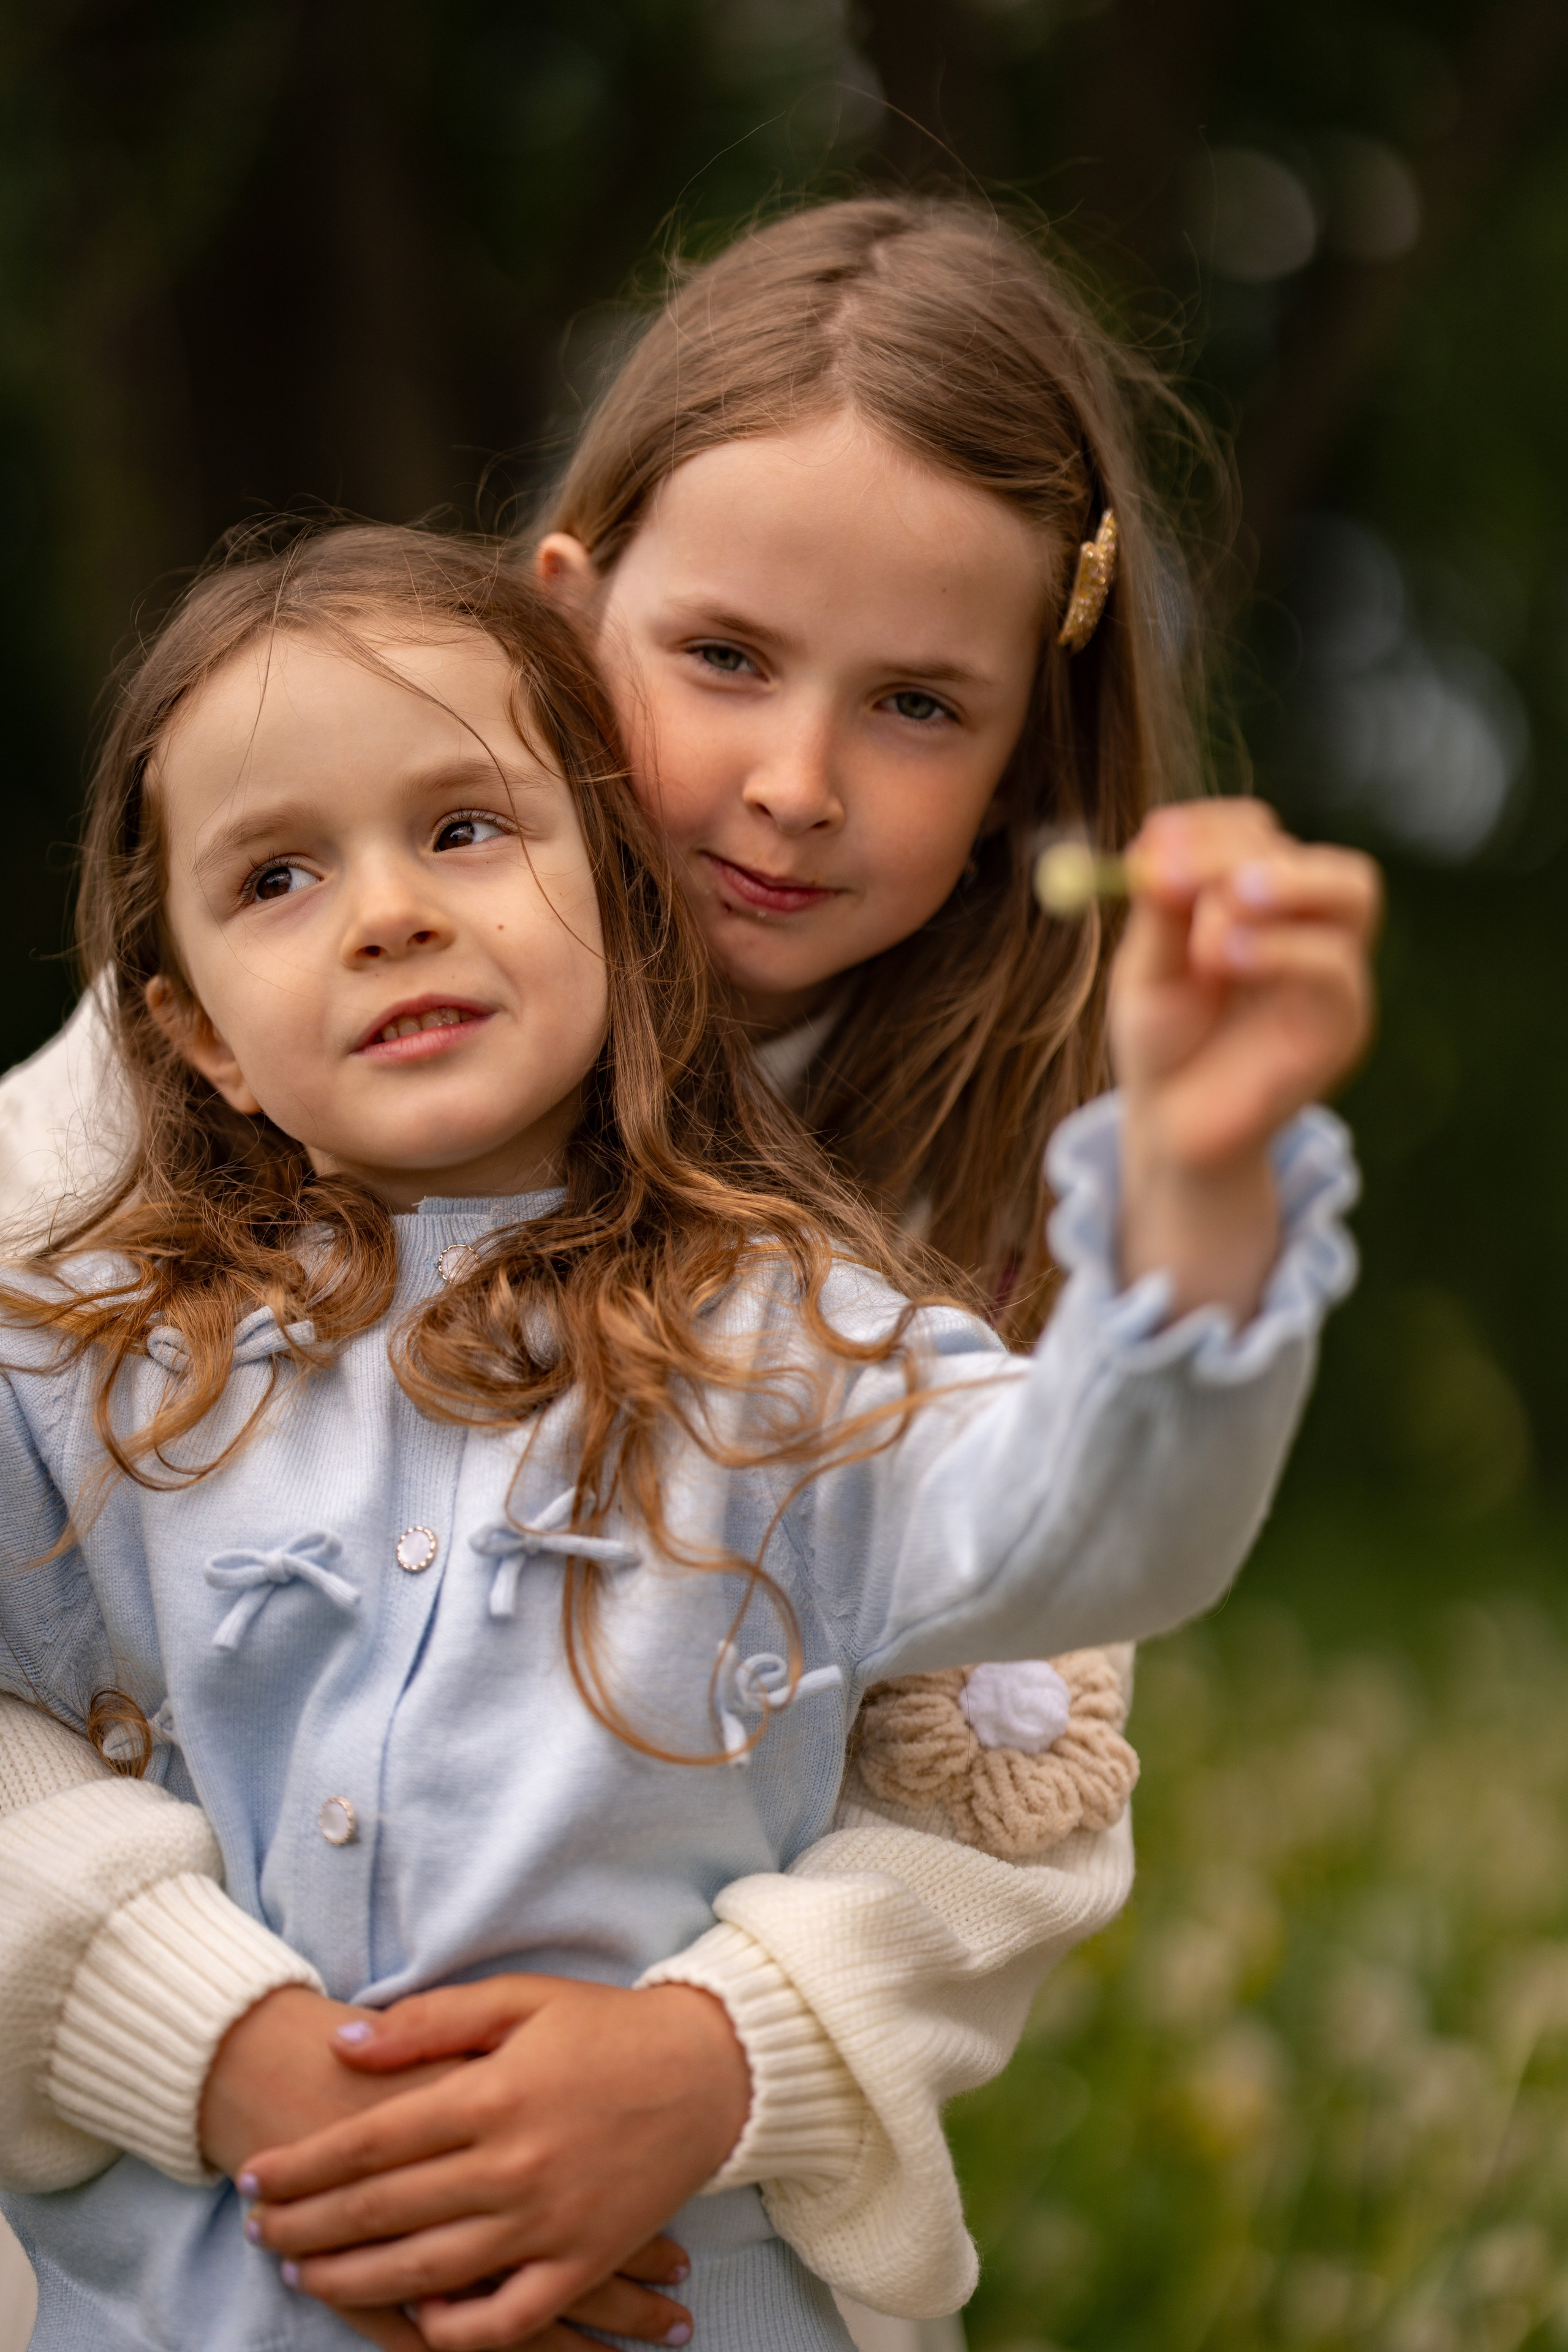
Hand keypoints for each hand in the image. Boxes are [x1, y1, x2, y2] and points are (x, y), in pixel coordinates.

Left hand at [240, 1974, 751, 2350]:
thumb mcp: (518, 1998)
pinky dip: (454, 2332)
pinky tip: (413, 2321)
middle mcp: (513, 2165)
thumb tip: (344, 2041)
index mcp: (491, 2094)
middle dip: (307, 2226)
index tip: (254, 2179)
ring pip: (428, 2272)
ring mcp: (549, 2222)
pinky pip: (507, 2319)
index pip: (370, 2142)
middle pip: (384, 2210)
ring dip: (354, 2280)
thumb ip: (429, 2022)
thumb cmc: (605, 2027)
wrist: (708, 2071)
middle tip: (257, 2234)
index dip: (303, 2166)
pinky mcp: (584, 2261)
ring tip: (304, 2277)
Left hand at [1111, 798, 1378, 1321]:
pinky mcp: (1344, 1021)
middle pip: (1311, 847)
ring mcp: (1336, 969)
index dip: (1209, 827)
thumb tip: (1157, 839)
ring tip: (1207, 931)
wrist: (1173, 1127)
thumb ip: (1159, 909)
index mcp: (1257, 897)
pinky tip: (1223, 957)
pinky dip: (1280, 948)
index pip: (1257, 831)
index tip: (1153, 843)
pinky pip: (1335, 965)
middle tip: (1177, 872)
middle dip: (1243, 852)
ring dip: (1278, 887)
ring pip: (1350, 890)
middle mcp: (1308, 922)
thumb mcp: (1146, 968)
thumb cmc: (1161, 1040)